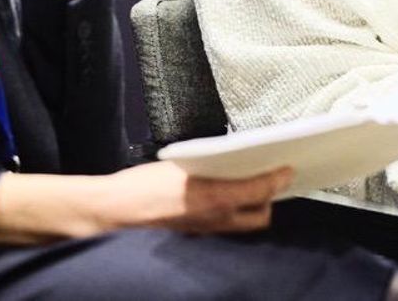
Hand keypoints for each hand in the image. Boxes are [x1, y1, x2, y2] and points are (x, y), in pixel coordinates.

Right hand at [0, 162, 294, 243]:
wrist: (110, 213)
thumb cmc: (140, 186)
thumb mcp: (178, 165)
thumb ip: (209, 164)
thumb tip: (232, 158)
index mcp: (213, 197)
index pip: (260, 191)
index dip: (277, 179)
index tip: (287, 169)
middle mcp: (214, 220)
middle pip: (259, 216)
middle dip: (268, 199)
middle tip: (267, 178)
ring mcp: (205, 233)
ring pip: (242, 225)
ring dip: (250, 208)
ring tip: (249, 188)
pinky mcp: (194, 237)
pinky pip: (223, 229)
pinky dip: (229, 215)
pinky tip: (223, 199)